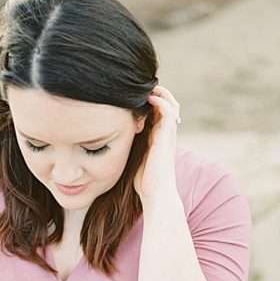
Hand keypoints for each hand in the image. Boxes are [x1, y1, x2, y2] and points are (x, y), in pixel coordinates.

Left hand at [134, 84, 180, 198]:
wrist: (156, 194)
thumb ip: (129, 146)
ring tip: (148, 87)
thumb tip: (109, 139)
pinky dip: (161, 102)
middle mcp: (165, 133)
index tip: (134, 94)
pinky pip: (168, 112)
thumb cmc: (143, 181)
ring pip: (171, 104)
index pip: (158, 111)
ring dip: (161, 93)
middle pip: (168, 104)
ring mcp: (168, 134)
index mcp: (158, 137)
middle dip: (157, 93)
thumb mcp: (133, 158)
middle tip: (142, 87)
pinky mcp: (167, 136)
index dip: (150, 100)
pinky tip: (149, 98)